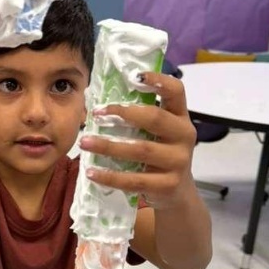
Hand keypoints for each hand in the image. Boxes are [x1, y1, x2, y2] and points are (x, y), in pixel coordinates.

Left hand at [78, 72, 197, 209]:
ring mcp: (178, 161)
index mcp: (181, 117)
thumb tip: (98, 103)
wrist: (177, 193)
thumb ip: (140, 118)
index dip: (159, 80)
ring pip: (140, 149)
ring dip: (108, 146)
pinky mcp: (167, 185)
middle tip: (95, 113)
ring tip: (84, 142)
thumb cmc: (159, 155)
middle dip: (123, 113)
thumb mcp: (157, 134)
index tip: (135, 75)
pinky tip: (91, 172)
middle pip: (155, 118)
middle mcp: (184, 136)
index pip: (176, 91)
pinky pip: (134, 180)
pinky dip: (110, 176)